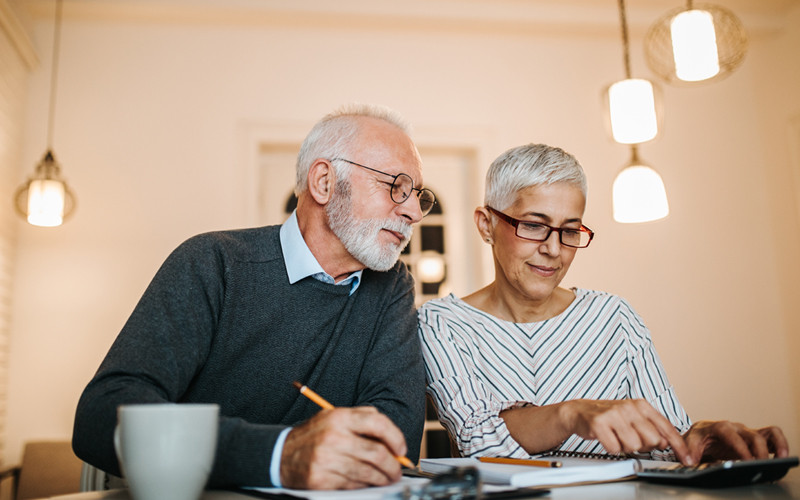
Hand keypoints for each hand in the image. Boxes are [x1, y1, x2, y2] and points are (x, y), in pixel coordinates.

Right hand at [279, 406, 407, 489]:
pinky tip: (367, 482)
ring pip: (367, 472)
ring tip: (387, 478)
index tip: (401, 449)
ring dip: (383, 478)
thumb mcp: (334, 417)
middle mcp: (333, 437)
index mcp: (339, 417)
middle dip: (393, 465)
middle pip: (376, 452)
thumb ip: (362, 419)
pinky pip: (353, 484)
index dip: (395, 437)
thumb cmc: (313, 436)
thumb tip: (391, 436)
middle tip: (397, 470)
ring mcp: (327, 459)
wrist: (280, 454)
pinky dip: (365, 485)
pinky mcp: (321, 479)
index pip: (377, 423)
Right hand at [562, 399, 691, 462]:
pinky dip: (611, 447)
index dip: (679, 446)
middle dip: (643, 446)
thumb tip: (667, 442)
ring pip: (634, 446)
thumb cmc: (609, 416)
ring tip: (617, 437)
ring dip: (625, 447)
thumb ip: (652, 428)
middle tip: (631, 439)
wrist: (580, 411)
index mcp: (641, 405)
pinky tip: (607, 438)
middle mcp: (629, 407)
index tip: (687, 459)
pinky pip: (614, 448)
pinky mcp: (599, 423)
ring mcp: (614, 414)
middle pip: (652, 440)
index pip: (666, 427)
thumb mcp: (634, 418)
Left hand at [683, 420, 788, 463]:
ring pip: (766, 433)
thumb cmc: (698, 437)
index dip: (740, 447)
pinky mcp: (754, 439)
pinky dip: (779, 444)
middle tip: (760, 465)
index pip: (731, 434)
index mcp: (719, 427)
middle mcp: (736, 428)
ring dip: (776, 444)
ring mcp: (747, 432)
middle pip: (752, 435)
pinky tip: (781, 456)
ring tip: (781, 458)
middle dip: (758, 451)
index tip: (746, 460)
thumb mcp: (690, 442)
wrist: (701, 433)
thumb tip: (690, 460)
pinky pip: (771, 436)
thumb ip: (690, 450)